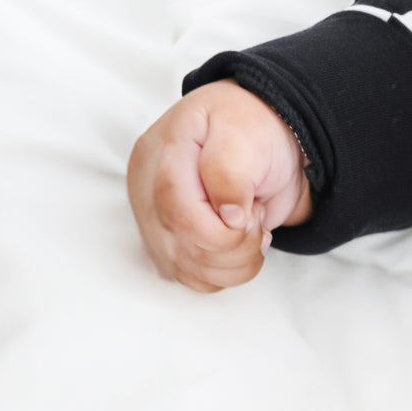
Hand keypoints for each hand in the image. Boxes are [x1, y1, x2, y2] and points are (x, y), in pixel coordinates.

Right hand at [126, 80, 313, 292]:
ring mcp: (156, 223)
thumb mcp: (244, 132)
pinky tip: (237, 243)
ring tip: (247, 225)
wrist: (264, 142)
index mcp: (160, 156)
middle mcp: (147, 192)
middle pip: (185, 250)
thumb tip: (228, 216)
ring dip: (238, 261)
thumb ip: (230, 170)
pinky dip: (228, 271)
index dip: (223, 229)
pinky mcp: (171, 246)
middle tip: (252, 213)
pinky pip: (197, 280)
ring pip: (192, 273)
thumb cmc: (251, 130)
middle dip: (238, 245)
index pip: (176, 212)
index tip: (250, 211)